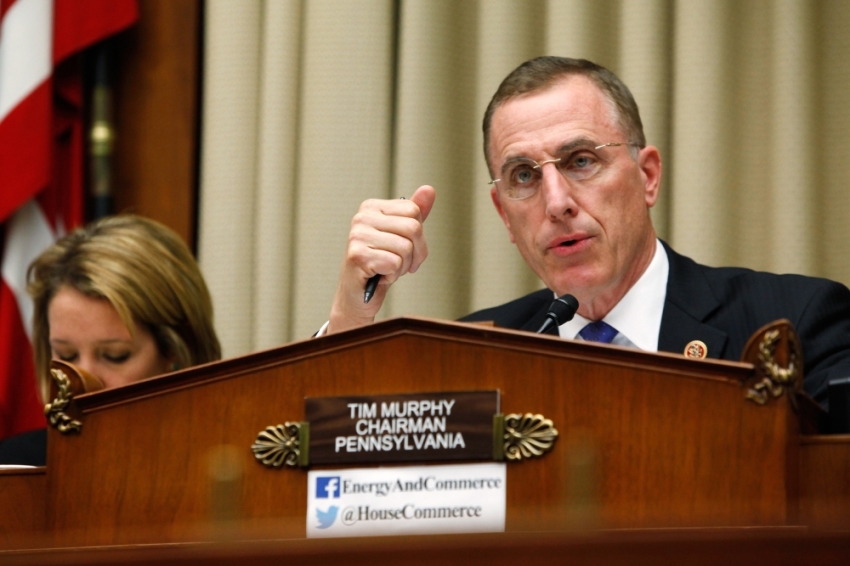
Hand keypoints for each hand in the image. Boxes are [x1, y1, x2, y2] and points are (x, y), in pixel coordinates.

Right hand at [326, 185, 435, 333]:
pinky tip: (379, 276)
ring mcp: (357, 236)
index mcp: (372, 207)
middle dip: (415, 254)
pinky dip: (392, 275)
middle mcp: (362, 217)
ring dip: (402, 267)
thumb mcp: (402, 237)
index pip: (414, 211)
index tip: (407, 251)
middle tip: (399, 264)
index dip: (419, 237)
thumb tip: (429, 189)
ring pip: (406, 248)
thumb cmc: (381, 266)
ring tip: (387, 270)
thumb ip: (415, 213)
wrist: (358, 297)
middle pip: (413, 228)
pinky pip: (395, 263)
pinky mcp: (358, 256)